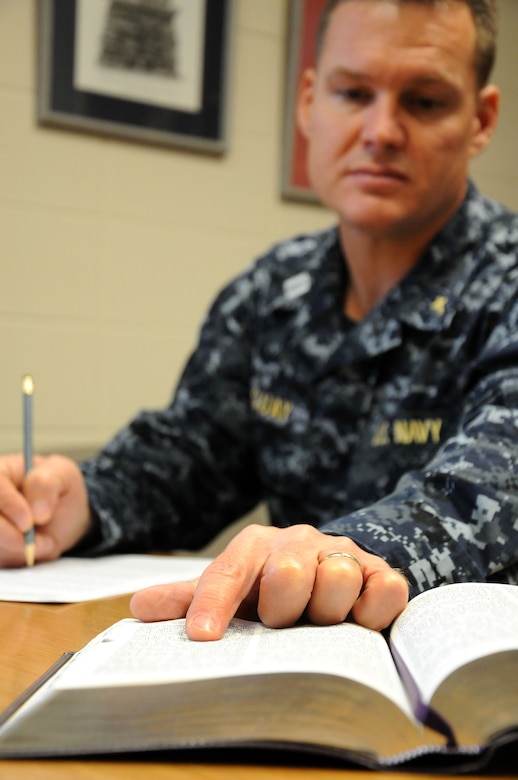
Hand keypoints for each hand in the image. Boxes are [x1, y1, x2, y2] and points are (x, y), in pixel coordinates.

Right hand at [0, 453, 91, 566]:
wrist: (65, 517)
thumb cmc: (60, 489)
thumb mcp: (63, 474)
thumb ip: (47, 484)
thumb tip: (36, 510)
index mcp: (0, 473)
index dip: (9, 505)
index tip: (28, 523)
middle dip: (13, 538)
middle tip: (45, 543)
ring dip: (19, 552)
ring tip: (47, 544)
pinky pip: (0, 559)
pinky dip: (18, 562)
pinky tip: (36, 553)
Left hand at [130, 524, 408, 639]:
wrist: (333, 570)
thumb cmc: (271, 588)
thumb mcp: (232, 591)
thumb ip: (191, 599)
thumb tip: (139, 607)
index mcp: (256, 547)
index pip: (229, 572)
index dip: (214, 604)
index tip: (203, 638)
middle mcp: (299, 543)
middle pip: (290, 570)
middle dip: (285, 605)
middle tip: (282, 623)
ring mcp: (342, 555)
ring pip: (338, 577)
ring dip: (328, 610)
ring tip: (320, 622)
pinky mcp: (381, 573)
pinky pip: (385, 589)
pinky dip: (373, 610)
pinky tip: (360, 622)